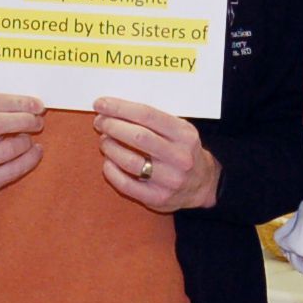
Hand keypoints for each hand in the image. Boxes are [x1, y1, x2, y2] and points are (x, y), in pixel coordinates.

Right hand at [0, 93, 44, 209]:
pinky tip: (34, 152)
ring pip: (9, 147)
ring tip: (28, 139)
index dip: (18, 102)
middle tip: (38, 121)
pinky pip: (14, 170)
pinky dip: (30, 159)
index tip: (36, 104)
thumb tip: (28, 105)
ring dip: (27, 141)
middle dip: (25, 120)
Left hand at [92, 98, 219, 211]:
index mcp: (184, 134)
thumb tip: (115, 109)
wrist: (202, 184)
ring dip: (110, 147)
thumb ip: (153, 120)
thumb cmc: (181, 151)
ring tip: (104, 141)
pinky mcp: (157, 198)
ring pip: (130, 161)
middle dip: (112, 126)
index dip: (120, 108)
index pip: (147, 115)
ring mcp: (169, 179)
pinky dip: (111, 171)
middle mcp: (179, 157)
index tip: (101, 104)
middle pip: (138, 137)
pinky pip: (126, 184)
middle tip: (100, 122)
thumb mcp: (179, 130)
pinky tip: (108, 162)